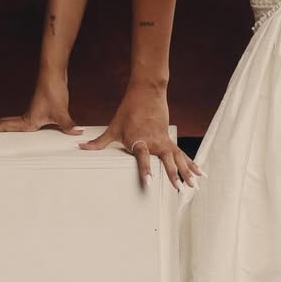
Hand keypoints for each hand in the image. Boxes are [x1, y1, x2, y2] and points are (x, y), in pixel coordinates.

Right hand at [0, 76, 80, 147]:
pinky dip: (17, 127)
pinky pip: (23, 121)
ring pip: (12, 123)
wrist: (53, 74)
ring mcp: (32, 112)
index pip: (3, 128)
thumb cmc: (53, 90)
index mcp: (27, 121)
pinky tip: (25, 131)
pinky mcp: (39, 109)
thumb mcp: (61, 111)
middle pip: (4, 126)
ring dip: (3, 131)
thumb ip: (68, 125)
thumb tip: (77, 133)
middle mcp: (27, 117)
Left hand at [78, 84, 204, 190]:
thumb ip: (99, 142)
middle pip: (166, 161)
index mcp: (139, 140)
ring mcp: (164, 140)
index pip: (142, 157)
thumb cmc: (129, 110)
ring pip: (178, 159)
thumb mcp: (113, 127)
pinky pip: (182, 154)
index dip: (145, 170)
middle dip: (174, 175)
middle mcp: (154, 142)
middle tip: (180, 189)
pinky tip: (200, 172)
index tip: (149, 182)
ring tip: (194, 185)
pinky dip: (191, 163)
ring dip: (186, 172)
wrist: (147, 92)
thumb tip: (80, 148)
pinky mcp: (169, 139)